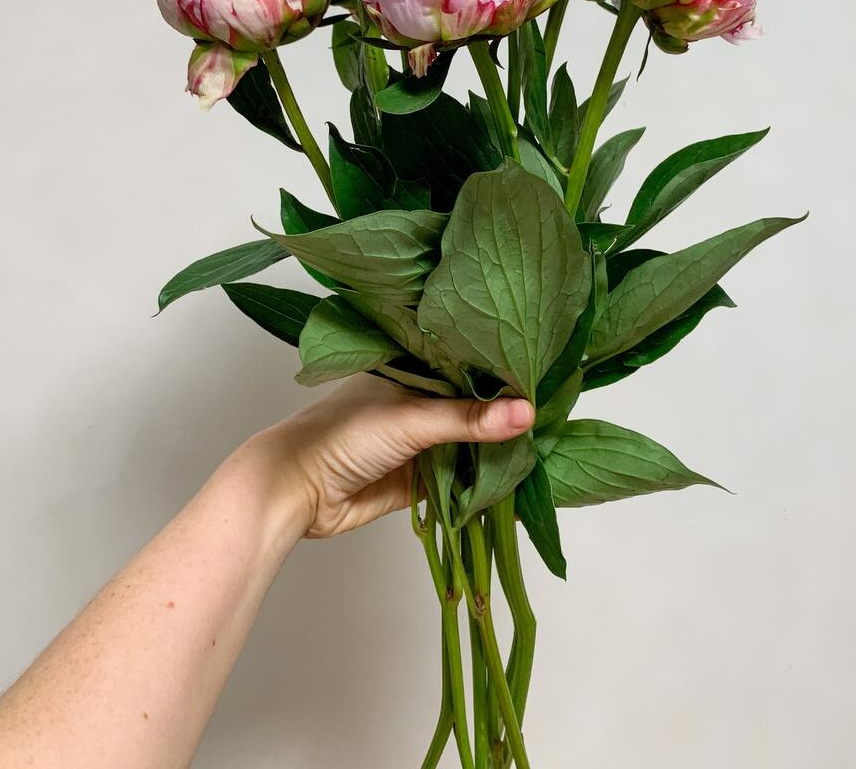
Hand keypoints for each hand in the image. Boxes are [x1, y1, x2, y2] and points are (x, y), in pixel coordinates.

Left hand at [263, 375, 534, 538]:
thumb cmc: (343, 436)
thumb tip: (529, 412)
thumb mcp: (412, 418)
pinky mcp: (420, 479)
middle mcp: (419, 401)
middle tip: (558, 413)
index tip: (546, 371)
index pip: (469, 365)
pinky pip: (461, 478)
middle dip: (506, 414)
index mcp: (413, 369)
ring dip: (498, 450)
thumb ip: (468, 419)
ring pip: (470, 444)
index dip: (504, 370)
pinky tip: (518, 478)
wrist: (298, 491)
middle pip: (474, 407)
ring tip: (549, 444)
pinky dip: (483, 480)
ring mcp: (420, 441)